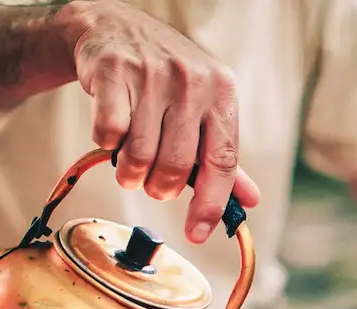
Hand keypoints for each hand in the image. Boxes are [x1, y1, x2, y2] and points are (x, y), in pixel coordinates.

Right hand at [62, 0, 259, 242]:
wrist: (116, 26)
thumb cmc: (167, 79)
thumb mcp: (204, 108)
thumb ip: (222, 155)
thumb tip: (250, 201)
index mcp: (222, 94)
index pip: (222, 162)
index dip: (210, 204)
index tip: (197, 234)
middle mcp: (192, 81)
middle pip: (176, 165)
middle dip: (160, 188)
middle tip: (152, 185)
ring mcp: (152, 73)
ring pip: (140, 154)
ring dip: (130, 174)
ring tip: (130, 166)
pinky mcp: (113, 70)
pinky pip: (109, 133)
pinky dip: (107, 145)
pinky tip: (112, 134)